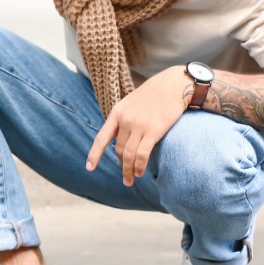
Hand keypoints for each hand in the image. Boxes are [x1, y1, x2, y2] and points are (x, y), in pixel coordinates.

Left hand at [85, 67, 191, 185]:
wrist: (174, 85)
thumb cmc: (155, 94)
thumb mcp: (133, 102)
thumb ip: (125, 118)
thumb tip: (122, 137)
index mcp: (117, 112)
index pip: (102, 137)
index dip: (94, 154)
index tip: (89, 167)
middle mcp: (125, 120)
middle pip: (118, 149)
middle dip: (121, 165)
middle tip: (125, 176)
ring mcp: (138, 125)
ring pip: (128, 155)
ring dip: (128, 170)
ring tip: (130, 180)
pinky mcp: (153, 131)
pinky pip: (141, 154)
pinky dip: (139, 166)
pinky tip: (139, 172)